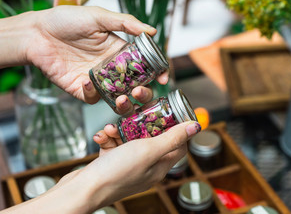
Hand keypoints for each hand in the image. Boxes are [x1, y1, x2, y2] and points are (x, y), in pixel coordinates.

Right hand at [1, 122, 200, 213]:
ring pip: (130, 139)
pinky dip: (108, 137)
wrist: (83, 190)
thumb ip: (173, 138)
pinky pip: (113, 144)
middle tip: (134, 112)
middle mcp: (146, 166)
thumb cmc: (117, 173)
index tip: (168, 113)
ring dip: (120, 129)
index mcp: (160, 165)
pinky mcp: (111, 163)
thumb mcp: (149, 150)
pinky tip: (101, 136)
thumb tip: (196, 127)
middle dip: (141, 123)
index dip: (176, 128)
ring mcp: (128, 165)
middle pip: (152, 138)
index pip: (177, 145)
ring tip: (111, 127)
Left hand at [25, 5, 167, 103]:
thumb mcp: (99, 16)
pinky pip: (93, 98)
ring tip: (124, 98)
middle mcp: (113, 68)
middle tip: (141, 91)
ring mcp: (98, 80)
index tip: (164, 77)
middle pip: (137, 86)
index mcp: (121, 51)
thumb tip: (152, 31)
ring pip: (119, 99)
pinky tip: (86, 81)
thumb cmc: (66, 20)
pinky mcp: (82, 89)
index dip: (158, 72)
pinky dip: (92, 93)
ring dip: (125, 103)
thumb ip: (125, 23)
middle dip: (144, 93)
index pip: (146, 65)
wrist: (36, 33)